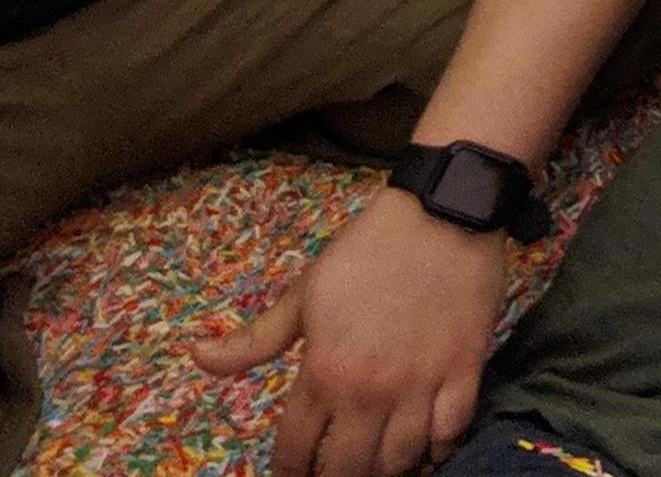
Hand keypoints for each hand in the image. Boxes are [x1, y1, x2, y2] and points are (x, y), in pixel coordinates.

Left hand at [190, 186, 504, 475]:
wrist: (444, 210)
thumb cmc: (370, 250)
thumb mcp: (306, 291)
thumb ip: (254, 338)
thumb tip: (196, 355)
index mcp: (324, 372)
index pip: (295, 452)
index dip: (289, 473)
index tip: (294, 474)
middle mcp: (368, 391)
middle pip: (347, 470)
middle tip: (337, 470)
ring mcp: (420, 384)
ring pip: (400, 460)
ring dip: (386, 470)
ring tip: (379, 463)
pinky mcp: (464, 370)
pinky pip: (451, 433)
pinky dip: (440, 448)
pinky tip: (430, 445)